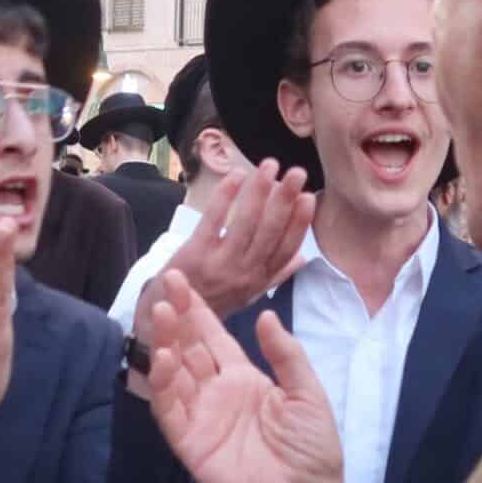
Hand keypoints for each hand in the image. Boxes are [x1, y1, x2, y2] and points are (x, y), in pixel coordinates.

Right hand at [144, 269, 345, 482]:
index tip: (182, 282)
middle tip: (166, 285)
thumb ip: (286, 355)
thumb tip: (266, 315)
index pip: (213, 338)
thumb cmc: (312, 449)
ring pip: (174, 373)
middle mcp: (217, 393)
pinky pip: (170, 410)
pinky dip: (163, 385)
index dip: (197, 311)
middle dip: (177, 318)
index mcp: (244, 379)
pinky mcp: (189, 443)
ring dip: (166, 343)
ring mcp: (200, 417)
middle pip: (189, 348)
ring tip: (161, 313)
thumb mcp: (307, 394)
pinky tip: (165, 359)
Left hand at [146, 160, 316, 336]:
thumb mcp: (248, 294)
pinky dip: (226, 195)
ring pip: (246, 222)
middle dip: (285, 198)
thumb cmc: (213, 301)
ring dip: (259, 190)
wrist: (173, 317)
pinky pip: (214, 220)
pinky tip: (236, 176)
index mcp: (260, 279)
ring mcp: (220, 263)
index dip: (300, 223)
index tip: (309, 197)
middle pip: (271, 231)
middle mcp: (244, 272)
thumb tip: (304, 258)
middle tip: (296, 172)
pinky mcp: (195, 253)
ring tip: (269, 165)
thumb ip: (275, 275)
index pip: (287, 248)